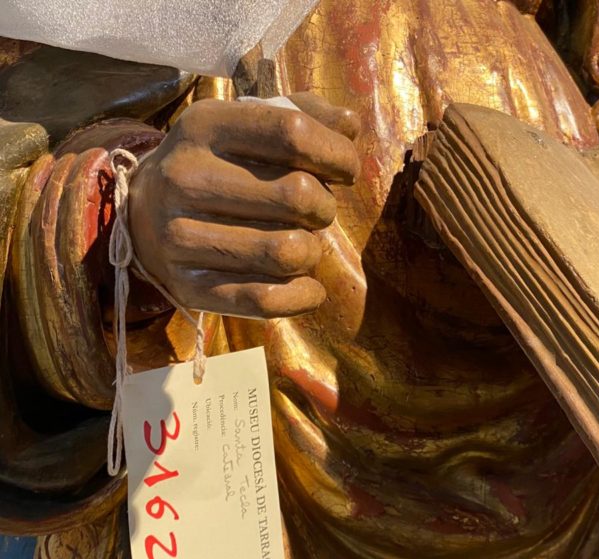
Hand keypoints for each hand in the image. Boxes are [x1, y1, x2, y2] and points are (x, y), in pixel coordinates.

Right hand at [128, 93, 359, 318]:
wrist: (143, 214)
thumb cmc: (217, 164)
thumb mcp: (247, 125)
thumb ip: (305, 115)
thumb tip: (350, 125)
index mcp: (205, 126)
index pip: (292, 133)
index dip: (336, 153)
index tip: (345, 170)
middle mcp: (185, 177)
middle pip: (297, 195)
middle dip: (325, 207)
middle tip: (317, 212)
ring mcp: (180, 235)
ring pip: (287, 251)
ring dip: (314, 252)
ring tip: (304, 244)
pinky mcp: (188, 284)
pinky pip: (264, 299)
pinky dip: (302, 296)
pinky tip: (309, 287)